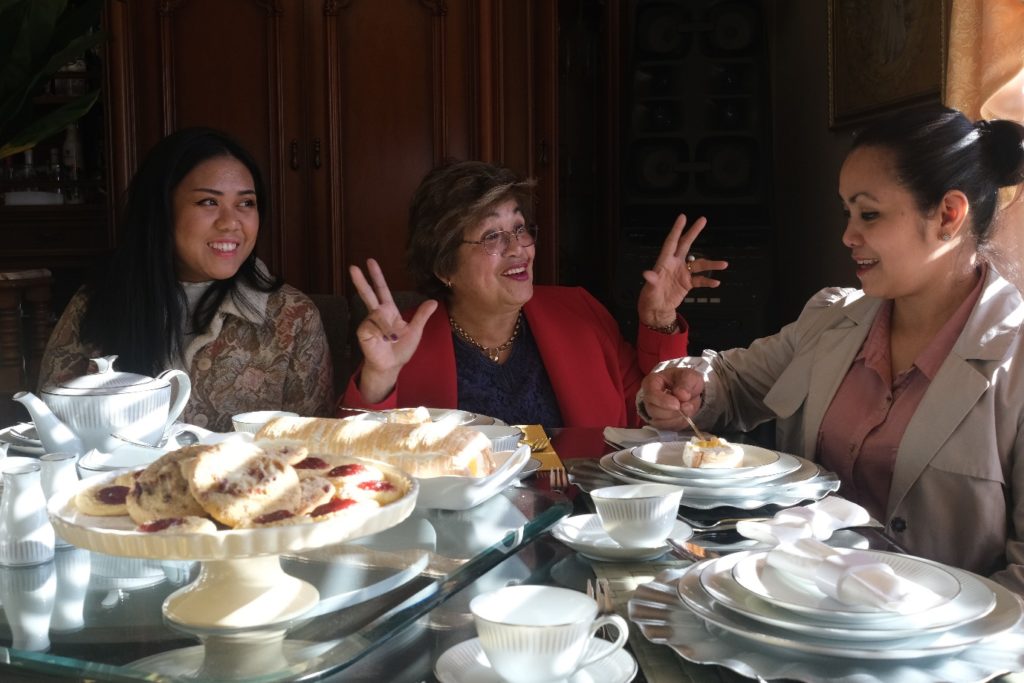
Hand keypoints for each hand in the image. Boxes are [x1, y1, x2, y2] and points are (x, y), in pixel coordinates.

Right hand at [350, 259, 437, 400]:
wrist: (392, 365)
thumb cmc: (401, 349)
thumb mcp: (415, 331)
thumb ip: (422, 315)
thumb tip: (433, 301)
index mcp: (389, 310)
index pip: (382, 290)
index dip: (377, 276)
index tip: (370, 261)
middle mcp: (377, 314)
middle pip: (368, 294)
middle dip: (360, 281)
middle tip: (353, 267)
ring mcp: (368, 322)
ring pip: (376, 314)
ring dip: (387, 327)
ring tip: (392, 338)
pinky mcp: (363, 332)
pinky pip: (371, 325)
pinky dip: (380, 331)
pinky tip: (382, 339)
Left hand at [637, 214, 727, 328]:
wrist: (657, 309)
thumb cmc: (650, 297)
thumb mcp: (649, 290)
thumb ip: (651, 281)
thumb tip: (647, 274)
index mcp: (664, 262)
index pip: (671, 242)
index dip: (677, 230)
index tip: (683, 217)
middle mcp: (675, 264)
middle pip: (686, 244)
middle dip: (694, 232)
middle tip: (703, 219)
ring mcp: (683, 272)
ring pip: (699, 264)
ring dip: (712, 264)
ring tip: (724, 264)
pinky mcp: (688, 283)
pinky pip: (700, 280)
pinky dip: (708, 282)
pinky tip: (716, 283)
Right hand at [640, 368, 704, 428]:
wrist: (690, 391)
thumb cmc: (686, 380)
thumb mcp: (690, 376)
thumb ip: (686, 383)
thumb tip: (681, 395)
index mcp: (651, 382)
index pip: (650, 394)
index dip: (663, 401)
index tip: (677, 404)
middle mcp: (649, 398)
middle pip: (653, 411)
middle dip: (673, 412)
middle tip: (688, 406)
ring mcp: (653, 412)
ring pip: (660, 422)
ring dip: (678, 418)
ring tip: (689, 408)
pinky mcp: (660, 422)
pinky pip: (667, 428)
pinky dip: (679, 423)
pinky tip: (686, 415)